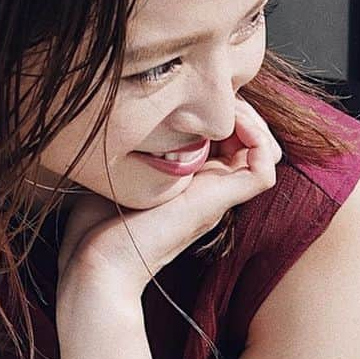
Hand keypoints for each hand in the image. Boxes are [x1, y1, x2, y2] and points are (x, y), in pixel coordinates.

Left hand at [54, 97, 280, 299]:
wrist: (96, 263)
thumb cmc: (94, 227)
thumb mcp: (114, 171)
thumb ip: (131, 146)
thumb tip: (127, 115)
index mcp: (188, 182)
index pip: (226, 137)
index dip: (218, 109)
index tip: (191, 95)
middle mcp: (209, 188)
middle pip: (250, 141)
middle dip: (238, 109)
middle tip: (210, 96)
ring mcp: (216, 196)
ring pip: (265, 152)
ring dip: (252, 121)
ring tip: (224, 107)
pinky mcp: (217, 203)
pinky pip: (263, 170)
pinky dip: (257, 139)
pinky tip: (229, 123)